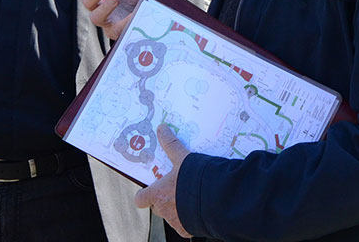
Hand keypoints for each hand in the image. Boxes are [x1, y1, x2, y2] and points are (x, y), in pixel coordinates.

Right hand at [81, 0, 144, 39]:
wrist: (150, 20)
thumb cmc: (136, 1)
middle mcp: (101, 10)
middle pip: (87, 3)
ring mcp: (108, 23)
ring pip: (96, 18)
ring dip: (104, 7)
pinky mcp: (119, 33)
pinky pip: (117, 30)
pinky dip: (123, 22)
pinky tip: (132, 14)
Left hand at [134, 124, 192, 238]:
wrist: (218, 200)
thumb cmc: (195, 179)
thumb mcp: (182, 158)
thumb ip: (171, 144)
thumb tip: (162, 129)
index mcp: (157, 194)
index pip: (140, 199)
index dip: (143, 194)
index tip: (148, 188)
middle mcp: (164, 211)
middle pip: (157, 206)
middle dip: (163, 198)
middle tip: (173, 187)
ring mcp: (176, 222)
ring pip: (171, 215)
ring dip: (176, 207)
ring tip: (188, 195)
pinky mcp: (188, 230)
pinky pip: (185, 225)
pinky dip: (189, 218)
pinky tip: (198, 206)